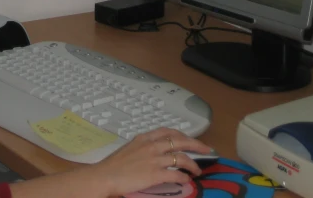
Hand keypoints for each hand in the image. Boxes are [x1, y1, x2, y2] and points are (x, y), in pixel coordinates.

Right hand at [91, 128, 211, 196]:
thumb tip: (154, 151)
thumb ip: (143, 147)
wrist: (105, 175)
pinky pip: (176, 174)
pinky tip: (187, 180)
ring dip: (193, 164)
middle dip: (196, 144)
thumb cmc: (113, 165)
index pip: (168, 131)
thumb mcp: (129, 148)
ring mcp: (154, 159)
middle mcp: (152, 146)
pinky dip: (184, 177)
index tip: (189, 139)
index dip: (182, 135)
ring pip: (182, 158)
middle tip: (207, 149)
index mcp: (144, 138)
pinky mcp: (155, 174)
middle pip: (180, 141)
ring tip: (198, 170)